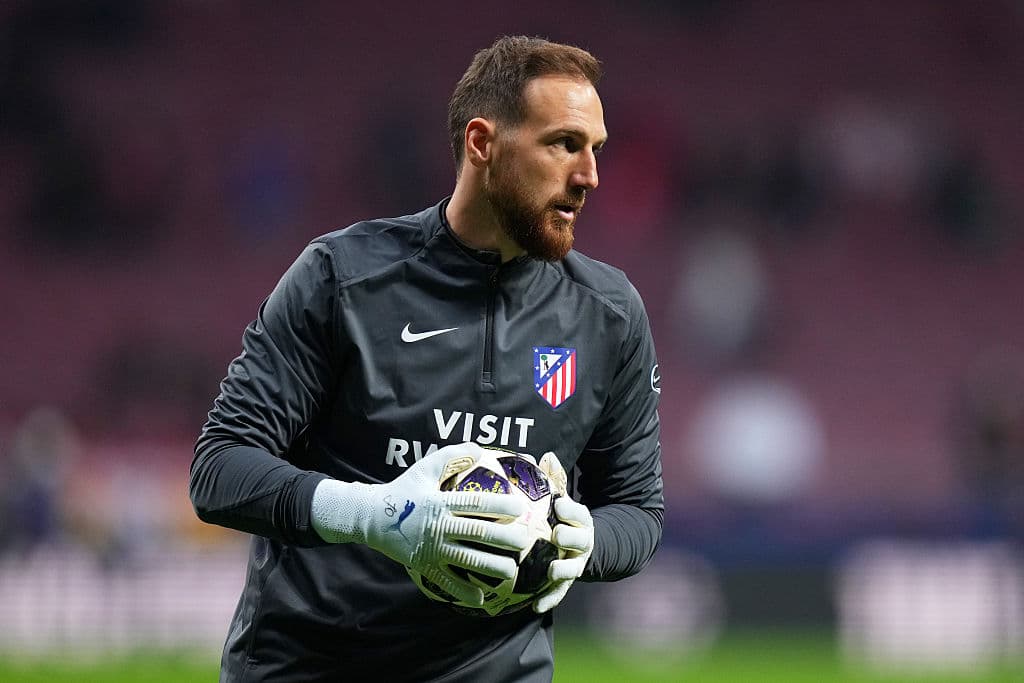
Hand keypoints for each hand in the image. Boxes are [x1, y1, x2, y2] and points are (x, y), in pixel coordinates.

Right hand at [311, 442, 529, 605]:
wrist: (371, 516)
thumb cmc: (404, 489)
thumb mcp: (424, 468)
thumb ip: (452, 456)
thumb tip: (479, 449)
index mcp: (440, 501)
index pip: (475, 502)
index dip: (499, 504)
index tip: (520, 508)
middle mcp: (438, 526)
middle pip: (475, 532)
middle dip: (502, 537)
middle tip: (524, 541)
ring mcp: (431, 548)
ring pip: (465, 559)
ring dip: (490, 566)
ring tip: (511, 571)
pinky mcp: (424, 565)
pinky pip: (446, 581)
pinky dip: (463, 591)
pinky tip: (482, 598)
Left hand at [533, 452, 594, 612]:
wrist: (589, 547)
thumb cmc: (565, 518)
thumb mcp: (564, 499)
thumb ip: (555, 480)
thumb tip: (546, 455)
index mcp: (581, 520)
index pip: (580, 512)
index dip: (571, 509)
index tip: (559, 504)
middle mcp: (582, 542)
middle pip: (580, 539)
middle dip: (570, 536)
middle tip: (556, 534)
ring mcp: (576, 563)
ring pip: (573, 567)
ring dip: (563, 568)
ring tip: (551, 570)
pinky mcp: (566, 582)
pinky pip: (559, 592)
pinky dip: (549, 600)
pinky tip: (535, 607)